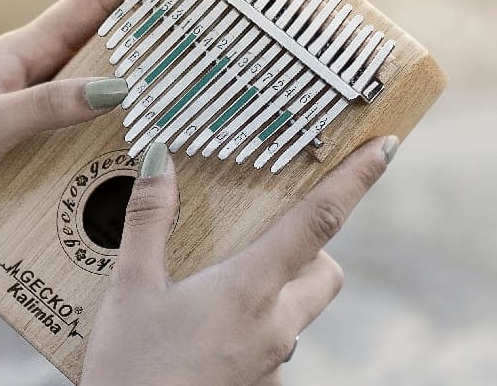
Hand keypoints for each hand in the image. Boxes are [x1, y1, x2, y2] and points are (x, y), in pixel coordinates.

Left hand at [0, 0, 187, 242]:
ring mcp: (28, 107)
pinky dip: (112, 124)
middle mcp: (29, 73)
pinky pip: (80, 125)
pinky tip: (140, 139)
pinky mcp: (23, 142)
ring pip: (95, 82)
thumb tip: (119, 87)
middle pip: (101, 36)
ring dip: (138, 73)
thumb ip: (47, 107)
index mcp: (19, 53)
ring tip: (192, 68)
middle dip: (151, 16)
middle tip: (205, 3)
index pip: (89, 3)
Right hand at [79, 137, 396, 385]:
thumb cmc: (130, 368)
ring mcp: (272, 362)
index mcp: (249, 289)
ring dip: (275, 291)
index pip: (317, 222)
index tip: (382, 149)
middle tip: (257, 239)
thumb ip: (149, 219)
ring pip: (298, 311)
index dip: (354, 180)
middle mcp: (275, 326)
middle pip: (324, 272)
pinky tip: (202, 334)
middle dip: (308, 248)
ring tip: (210, 292)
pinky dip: (251, 329)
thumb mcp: (129, 287)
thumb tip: (160, 161)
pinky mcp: (261, 385)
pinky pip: (274, 345)